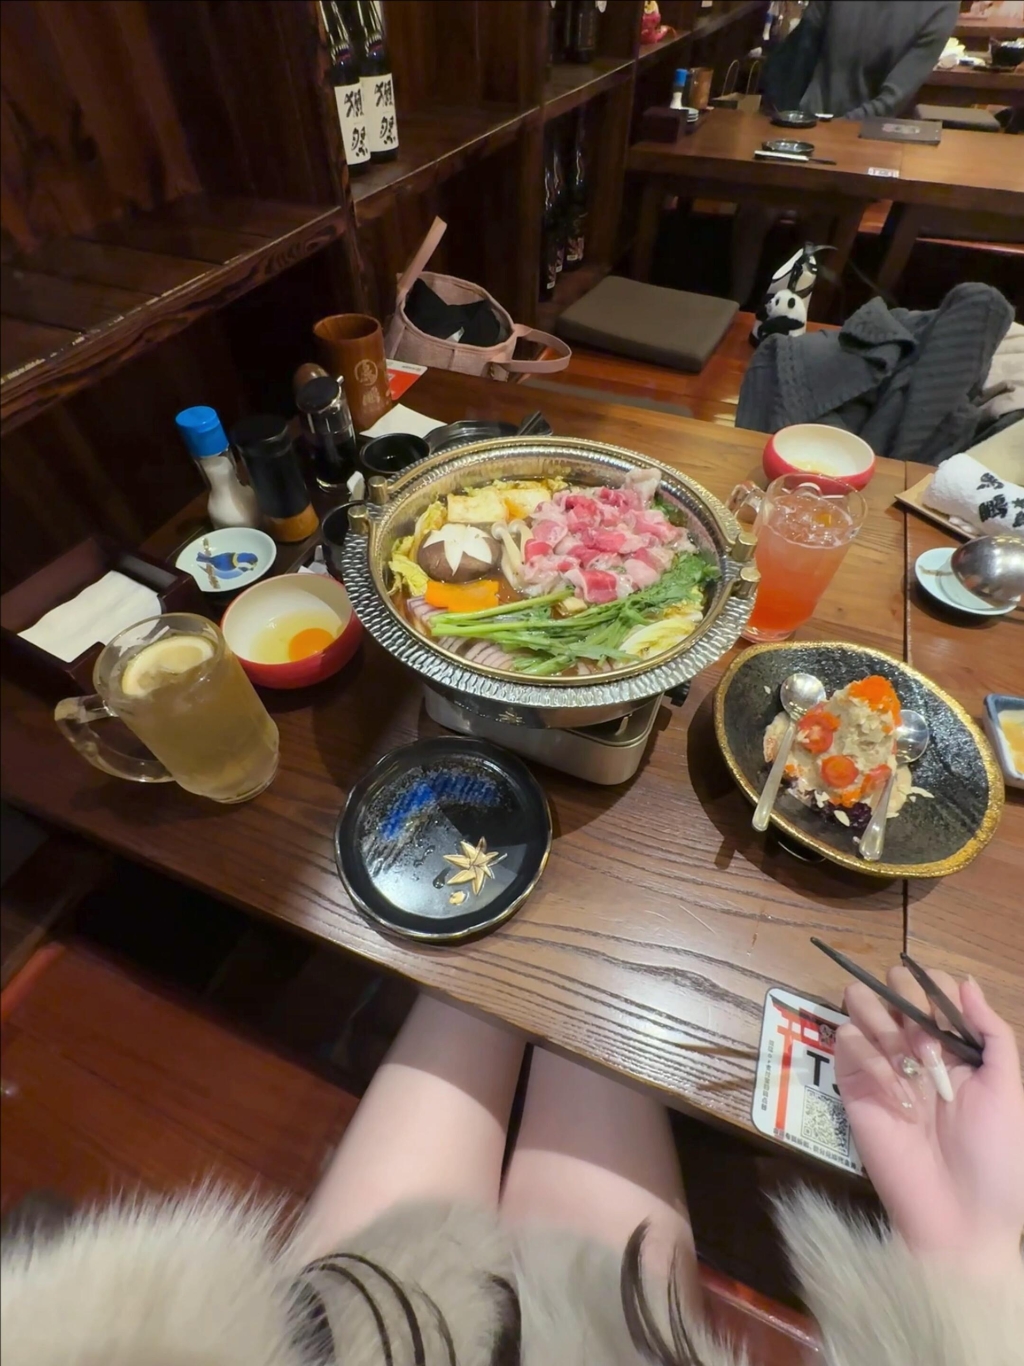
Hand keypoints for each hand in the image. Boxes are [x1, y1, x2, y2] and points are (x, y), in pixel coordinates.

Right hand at [835, 967, 1023, 1277]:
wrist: (960, 1216)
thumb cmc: (996, 1158)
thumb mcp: (1008, 1092)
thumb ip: (992, 1033)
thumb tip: (966, 982)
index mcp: (951, 1044)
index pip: (930, 985)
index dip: (935, 990)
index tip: (947, 1020)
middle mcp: (912, 1045)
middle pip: (890, 982)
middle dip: (910, 1005)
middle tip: (930, 1050)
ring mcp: (879, 1061)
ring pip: (860, 1001)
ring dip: (887, 1027)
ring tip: (910, 1068)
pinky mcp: (852, 1084)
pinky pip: (847, 1042)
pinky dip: (871, 1060)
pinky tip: (896, 1097)